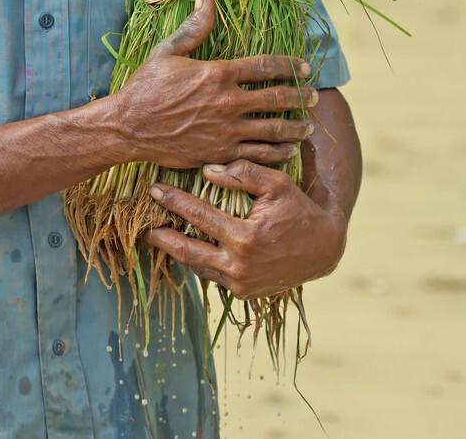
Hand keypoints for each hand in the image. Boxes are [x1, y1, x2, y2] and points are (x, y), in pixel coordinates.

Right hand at [113, 0, 318, 168]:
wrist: (127, 128)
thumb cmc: (145, 88)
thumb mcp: (167, 52)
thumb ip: (194, 27)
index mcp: (218, 73)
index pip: (266, 66)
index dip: (291, 65)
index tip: (304, 68)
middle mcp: (228, 102)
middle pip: (278, 98)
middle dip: (301, 97)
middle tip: (314, 97)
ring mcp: (226, 130)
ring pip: (274, 130)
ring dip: (296, 127)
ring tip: (308, 126)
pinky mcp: (220, 153)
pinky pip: (258, 155)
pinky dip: (278, 153)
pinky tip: (288, 151)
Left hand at [143, 159, 347, 298]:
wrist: (324, 248)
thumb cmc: (300, 210)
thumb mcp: (277, 185)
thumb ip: (242, 175)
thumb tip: (207, 170)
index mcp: (244, 237)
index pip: (198, 216)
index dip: (174, 201)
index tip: (154, 190)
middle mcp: (239, 265)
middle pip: (186, 251)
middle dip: (161, 237)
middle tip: (142, 225)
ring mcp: (240, 283)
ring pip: (197, 267)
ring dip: (176, 252)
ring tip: (158, 237)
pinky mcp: (244, 294)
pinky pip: (213, 277)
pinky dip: (199, 263)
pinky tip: (186, 250)